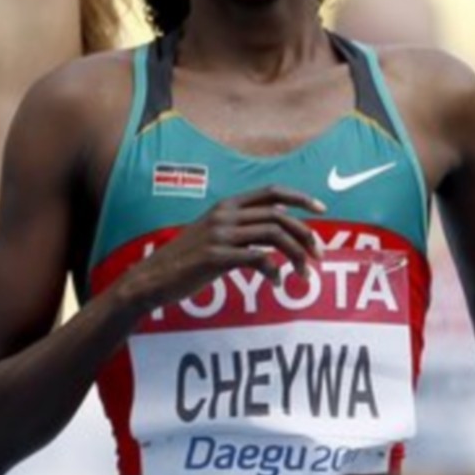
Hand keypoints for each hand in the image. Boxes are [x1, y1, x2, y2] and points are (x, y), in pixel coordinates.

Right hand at [126, 185, 325, 311]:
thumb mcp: (211, 234)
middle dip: (306, 236)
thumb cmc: (185, 260)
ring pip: (274, 236)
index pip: (271, 192)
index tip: (322, 209)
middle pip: (279, 217)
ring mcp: (219, 235)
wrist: (152, 278)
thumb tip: (275, 233)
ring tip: (304, 274)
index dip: (300, 197)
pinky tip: (276, 283)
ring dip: (296, 256)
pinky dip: (274, 272)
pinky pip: (258, 259)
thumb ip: (240, 229)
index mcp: (225, 205)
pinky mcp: (216, 257)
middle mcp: (224, 215)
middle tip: (319, 256)